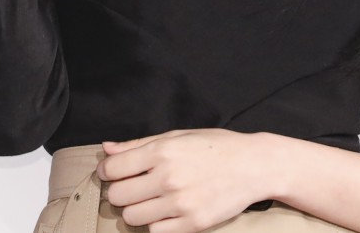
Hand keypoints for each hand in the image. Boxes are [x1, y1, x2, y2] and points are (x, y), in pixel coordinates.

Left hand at [97, 128, 268, 232]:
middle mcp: (168, 177)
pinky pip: (155, 232)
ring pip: (132, 217)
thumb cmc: (214, 146)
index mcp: (162, 151)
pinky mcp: (192, 224)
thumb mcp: (177, 135)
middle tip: (133, 186)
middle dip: (120, 191)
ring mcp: (180, 203)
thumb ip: (138, 144)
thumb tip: (106, 148)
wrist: (252, 165)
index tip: (111, 172)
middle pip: (118, 196)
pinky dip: (156, 223)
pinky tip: (167, 210)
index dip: (107, 171)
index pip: (113, 168)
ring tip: (151, 198)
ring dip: (136, 208)